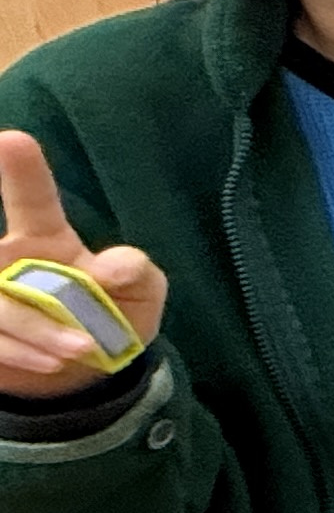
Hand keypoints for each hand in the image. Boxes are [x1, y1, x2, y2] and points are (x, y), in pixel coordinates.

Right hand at [0, 131, 166, 391]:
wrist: (86, 373)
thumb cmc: (111, 315)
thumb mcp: (140, 292)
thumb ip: (134, 272)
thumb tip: (115, 266)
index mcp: (43, 238)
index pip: (30, 198)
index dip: (20, 170)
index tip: (11, 138)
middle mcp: (5, 261)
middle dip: (16, 269)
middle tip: (9, 223)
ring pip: (0, 306)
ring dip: (39, 328)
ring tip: (84, 347)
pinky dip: (23, 352)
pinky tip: (53, 362)